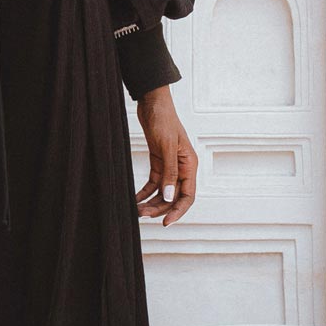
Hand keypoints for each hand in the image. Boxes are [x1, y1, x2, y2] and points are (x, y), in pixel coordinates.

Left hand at [135, 86, 197, 224]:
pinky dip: (144, 192)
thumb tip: (170, 197)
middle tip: (142, 215)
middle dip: (159, 208)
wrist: (152, 103)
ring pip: (162, 192)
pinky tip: (135, 199)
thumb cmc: (164, 120)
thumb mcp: (167, 147)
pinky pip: (153, 183)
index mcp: (190, 165)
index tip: (165, 222)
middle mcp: (182, 168)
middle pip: (173, 196)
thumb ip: (169, 173)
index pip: (188, 196)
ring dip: (151, 202)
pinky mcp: (158, 162)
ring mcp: (169, 165)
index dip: (177, 211)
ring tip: (136, 209)